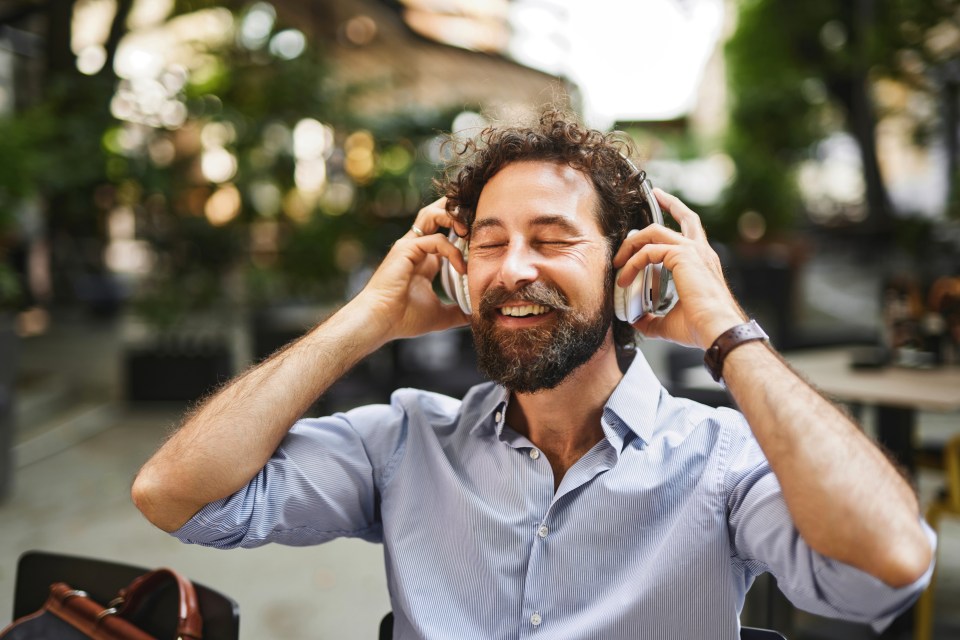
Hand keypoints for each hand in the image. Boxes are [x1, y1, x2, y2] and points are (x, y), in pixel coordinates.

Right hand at [349, 197, 468, 342]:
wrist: (380, 322)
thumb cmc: (403, 319)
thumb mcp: (440, 315)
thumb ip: (458, 312)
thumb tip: (476, 316)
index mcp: (424, 260)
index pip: (445, 233)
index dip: (463, 232)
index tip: (481, 242)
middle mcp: (416, 248)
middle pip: (435, 213)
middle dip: (456, 211)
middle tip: (477, 222)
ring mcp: (409, 246)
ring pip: (432, 214)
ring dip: (453, 217)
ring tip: (469, 232)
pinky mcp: (406, 249)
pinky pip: (435, 239)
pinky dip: (451, 250)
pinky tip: (461, 268)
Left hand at [612, 188, 745, 348]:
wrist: (716, 330)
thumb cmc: (702, 327)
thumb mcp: (671, 322)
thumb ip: (653, 319)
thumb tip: (638, 322)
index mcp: (703, 263)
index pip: (691, 232)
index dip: (676, 218)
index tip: (662, 214)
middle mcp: (701, 252)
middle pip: (684, 216)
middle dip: (666, 203)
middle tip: (652, 197)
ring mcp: (693, 251)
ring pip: (655, 231)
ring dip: (632, 244)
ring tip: (618, 262)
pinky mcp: (682, 256)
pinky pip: (648, 251)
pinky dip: (632, 263)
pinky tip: (625, 278)